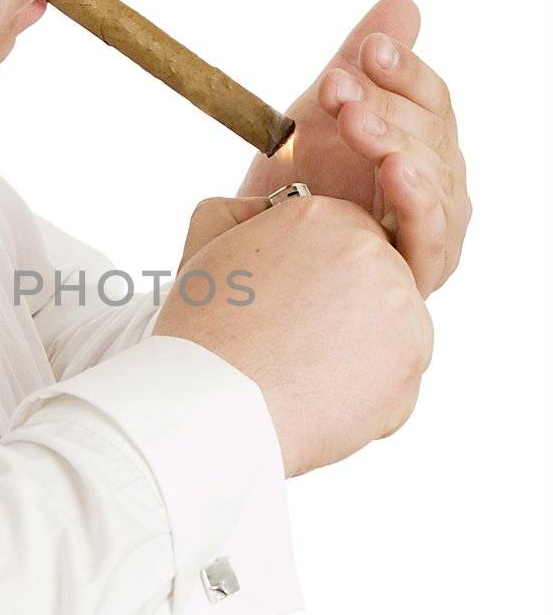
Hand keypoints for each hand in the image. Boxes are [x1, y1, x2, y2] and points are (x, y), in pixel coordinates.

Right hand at [155, 192, 433, 477]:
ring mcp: (400, 304)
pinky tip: (321, 396)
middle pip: (373, 278)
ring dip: (359, 349)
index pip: (342, 239)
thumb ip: (244, 212)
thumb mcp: (205, 243)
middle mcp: (371, 250)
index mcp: (323, 215)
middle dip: (343, 309)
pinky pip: (399, 374)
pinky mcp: (413, 358)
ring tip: (303, 370)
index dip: (311, 277)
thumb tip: (271, 208)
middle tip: (291, 340)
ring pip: (392, 326)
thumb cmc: (201, 331)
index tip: (281, 305)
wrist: (212, 406)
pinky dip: (368, 392)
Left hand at [236, 0, 470, 298]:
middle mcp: (438, 185)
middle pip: (432, 133)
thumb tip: (402, 4)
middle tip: (335, 88)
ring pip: (433, 178)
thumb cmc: (299, 189)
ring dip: (393, 142)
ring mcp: (434, 229)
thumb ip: (362, 65)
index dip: (404, 69)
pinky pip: (429, 236)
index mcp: (423, 143)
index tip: (368, 48)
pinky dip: (417, 201)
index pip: (431, 98)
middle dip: (383, 104)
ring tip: (356, 122)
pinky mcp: (418, 272)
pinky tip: (396, 171)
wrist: (260, 257)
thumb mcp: (323, 115)